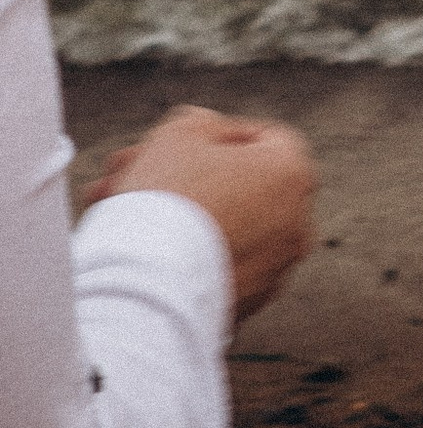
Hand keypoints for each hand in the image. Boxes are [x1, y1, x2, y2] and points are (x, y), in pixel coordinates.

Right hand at [89, 108, 320, 321]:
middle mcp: (297, 226)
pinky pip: (216, 266)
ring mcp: (274, 270)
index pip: (266, 138)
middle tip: (131, 172)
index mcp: (293, 176)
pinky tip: (139, 247)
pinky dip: (186, 254)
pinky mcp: (247, 304)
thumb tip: (213, 135)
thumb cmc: (166, 198)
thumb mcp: (180, 132)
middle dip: (183, 174)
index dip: (219, 134)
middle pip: (238, 185)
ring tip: (120, 207)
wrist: (147, 283)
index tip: (178, 144)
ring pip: (223, 227)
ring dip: (178, 213)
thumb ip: (205, 124)